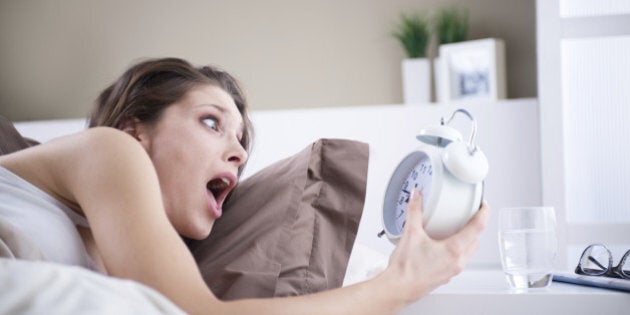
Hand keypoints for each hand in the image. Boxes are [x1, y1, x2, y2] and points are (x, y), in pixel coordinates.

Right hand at [384, 189, 488, 303]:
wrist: (398, 289)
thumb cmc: (405, 270)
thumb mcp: (410, 234)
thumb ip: (415, 212)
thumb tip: (417, 197)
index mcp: (454, 250)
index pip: (478, 227)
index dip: (483, 213)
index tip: (483, 205)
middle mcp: (457, 261)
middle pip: (476, 240)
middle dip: (475, 226)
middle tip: (468, 215)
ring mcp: (452, 270)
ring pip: (468, 252)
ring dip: (466, 239)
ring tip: (455, 229)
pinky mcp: (445, 275)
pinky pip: (458, 260)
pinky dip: (456, 250)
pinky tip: (441, 246)